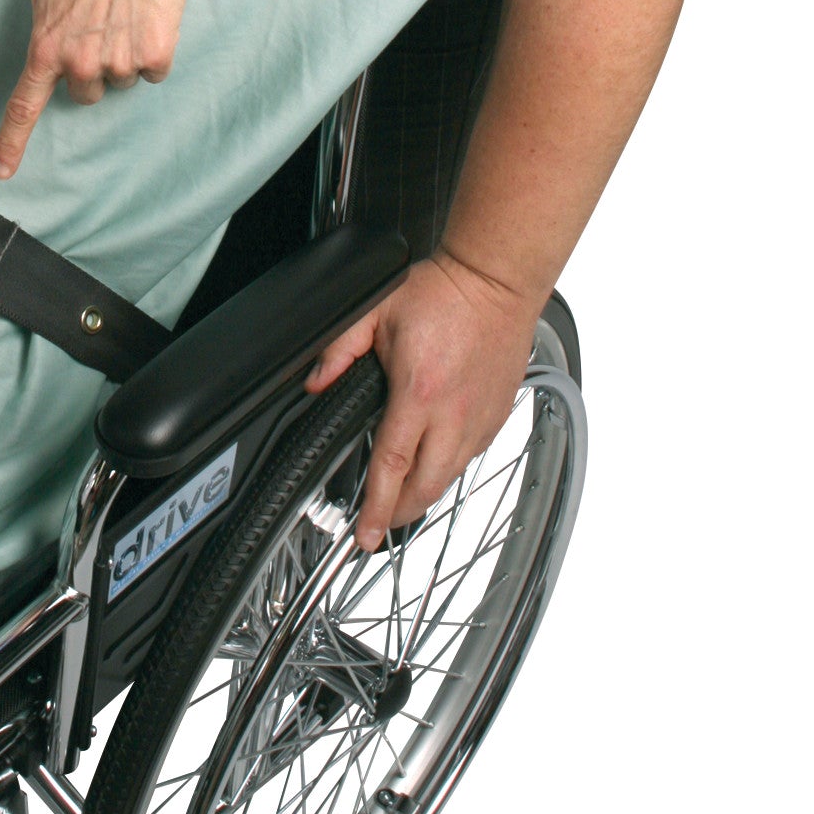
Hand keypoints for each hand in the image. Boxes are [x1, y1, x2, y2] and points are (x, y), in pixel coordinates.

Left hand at [0, 0, 188, 178]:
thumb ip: (46, 34)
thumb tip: (52, 58)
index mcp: (46, 48)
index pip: (23, 107)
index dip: (11, 143)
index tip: (1, 172)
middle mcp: (80, 62)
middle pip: (87, 94)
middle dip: (93, 69)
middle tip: (101, 27)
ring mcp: (119, 61)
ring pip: (122, 81)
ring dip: (125, 55)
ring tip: (125, 15)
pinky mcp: (154, 55)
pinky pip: (154, 71)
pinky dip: (154, 50)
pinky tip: (148, 17)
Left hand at [305, 251, 541, 550]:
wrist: (497, 278)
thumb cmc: (445, 291)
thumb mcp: (376, 313)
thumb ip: (339, 350)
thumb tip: (315, 383)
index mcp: (419, 393)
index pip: (392, 467)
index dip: (376, 509)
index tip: (365, 535)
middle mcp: (454, 413)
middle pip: (426, 487)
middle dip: (400, 514)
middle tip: (378, 524)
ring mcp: (481, 417)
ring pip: (451, 478)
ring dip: (425, 495)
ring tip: (402, 501)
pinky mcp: (499, 414)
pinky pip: (471, 457)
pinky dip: (449, 469)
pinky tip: (434, 464)